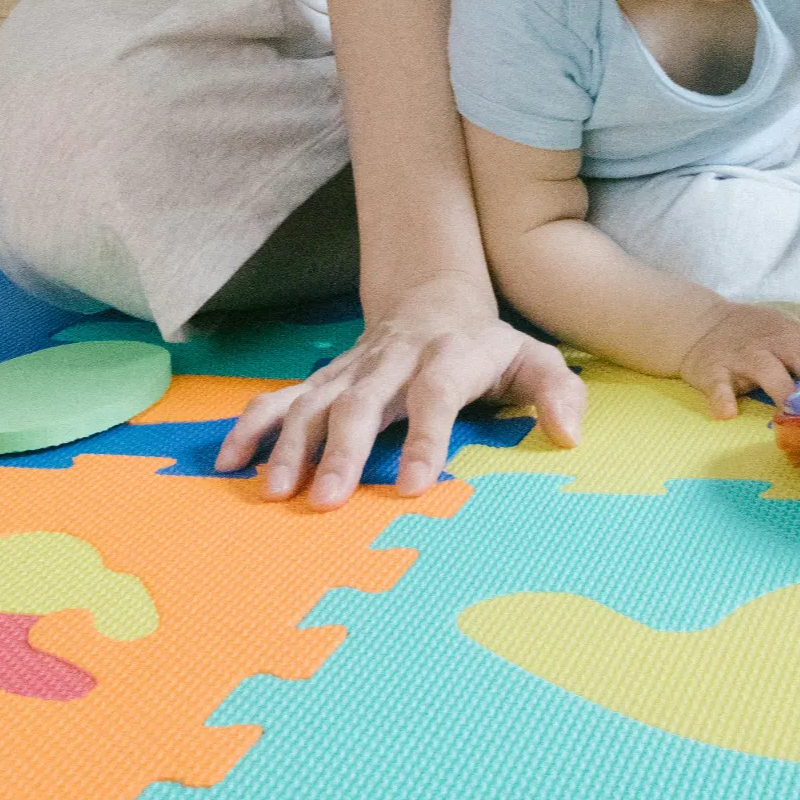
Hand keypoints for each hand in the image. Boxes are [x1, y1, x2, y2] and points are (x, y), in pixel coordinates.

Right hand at [213, 290, 585, 506]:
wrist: (433, 298)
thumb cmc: (487, 347)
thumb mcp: (533, 359)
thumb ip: (557, 391)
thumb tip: (571, 434)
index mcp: (449, 356)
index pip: (437, 394)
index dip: (428, 438)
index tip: (417, 488)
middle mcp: (394, 358)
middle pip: (364, 399)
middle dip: (343, 449)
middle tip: (325, 501)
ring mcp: (352, 367)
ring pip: (316, 399)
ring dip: (292, 443)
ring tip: (276, 492)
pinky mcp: (323, 377)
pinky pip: (281, 398)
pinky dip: (252, 426)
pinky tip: (229, 463)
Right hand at [677, 304, 799, 419]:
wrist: (701, 324)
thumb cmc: (760, 336)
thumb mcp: (792, 336)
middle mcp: (776, 342)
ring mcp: (745, 355)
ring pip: (768, 370)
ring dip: (783, 392)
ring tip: (792, 415)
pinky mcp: (715, 369)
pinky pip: (719, 385)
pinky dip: (722, 399)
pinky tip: (727, 414)